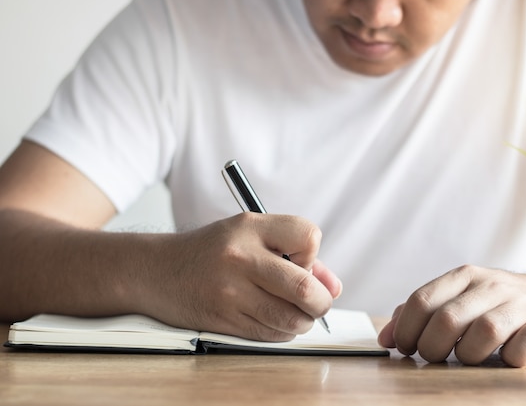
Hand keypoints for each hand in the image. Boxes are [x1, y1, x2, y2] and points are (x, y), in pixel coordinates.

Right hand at [139, 212, 341, 341]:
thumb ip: (296, 256)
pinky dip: (281, 332)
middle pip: (304, 287)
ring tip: (294, 314)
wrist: (156, 270)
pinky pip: (269, 334)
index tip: (301, 263)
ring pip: (290, 318)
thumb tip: (334, 287)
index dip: (313, 255)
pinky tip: (272, 320)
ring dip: (302, 322)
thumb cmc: (211, 252)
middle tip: (317, 304)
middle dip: (321, 302)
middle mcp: (240, 256)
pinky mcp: (222, 318)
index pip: (308, 236)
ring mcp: (229, 290)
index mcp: (250, 227)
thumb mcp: (250, 237)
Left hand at [377, 263, 525, 366]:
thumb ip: (420, 313)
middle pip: (447, 319)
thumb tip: (385, 338)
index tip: (405, 348)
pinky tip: (505, 358)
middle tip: (433, 358)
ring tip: (469, 357)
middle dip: (431, 347)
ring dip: (468, 355)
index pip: (421, 300)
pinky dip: (508, 360)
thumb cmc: (499, 303)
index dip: (406, 330)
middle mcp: (491, 286)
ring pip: (483, 333)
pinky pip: (521, 349)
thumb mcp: (459, 297)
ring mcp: (520, 305)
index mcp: (464, 276)